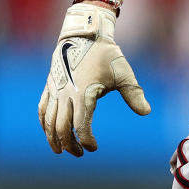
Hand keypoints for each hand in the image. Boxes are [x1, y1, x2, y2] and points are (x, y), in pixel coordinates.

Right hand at [38, 3, 150, 155]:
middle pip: (62, 128)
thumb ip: (134, 94)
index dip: (86, 140)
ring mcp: (55, 90)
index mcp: (83, 94)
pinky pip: (42, 109)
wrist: (84, 35)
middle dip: (69, 145)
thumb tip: (146, 112)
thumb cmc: (106, 54)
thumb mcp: (123, 73)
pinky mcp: (50, 86)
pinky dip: (44, 123)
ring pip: (49, 122)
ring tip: (61, 150)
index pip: (80, 126)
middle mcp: (65, 94)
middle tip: (80, 153)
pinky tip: (49, 131)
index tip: (93, 147)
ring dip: (54, 138)